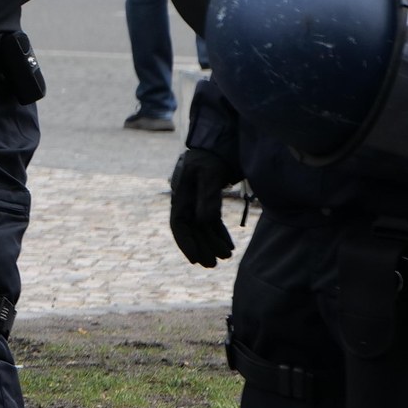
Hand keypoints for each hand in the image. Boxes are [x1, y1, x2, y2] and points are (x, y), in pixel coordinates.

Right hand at [169, 146, 238, 267]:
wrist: (219, 142)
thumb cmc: (212, 156)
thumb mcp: (210, 174)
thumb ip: (207, 197)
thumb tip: (202, 221)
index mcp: (181, 194)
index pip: (179, 224)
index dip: (186, 243)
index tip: (195, 260)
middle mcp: (187, 199)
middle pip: (191, 229)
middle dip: (201, 247)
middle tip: (213, 265)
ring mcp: (197, 199)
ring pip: (202, 227)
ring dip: (212, 242)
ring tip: (227, 256)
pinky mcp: (209, 199)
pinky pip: (212, 220)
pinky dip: (219, 233)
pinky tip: (228, 244)